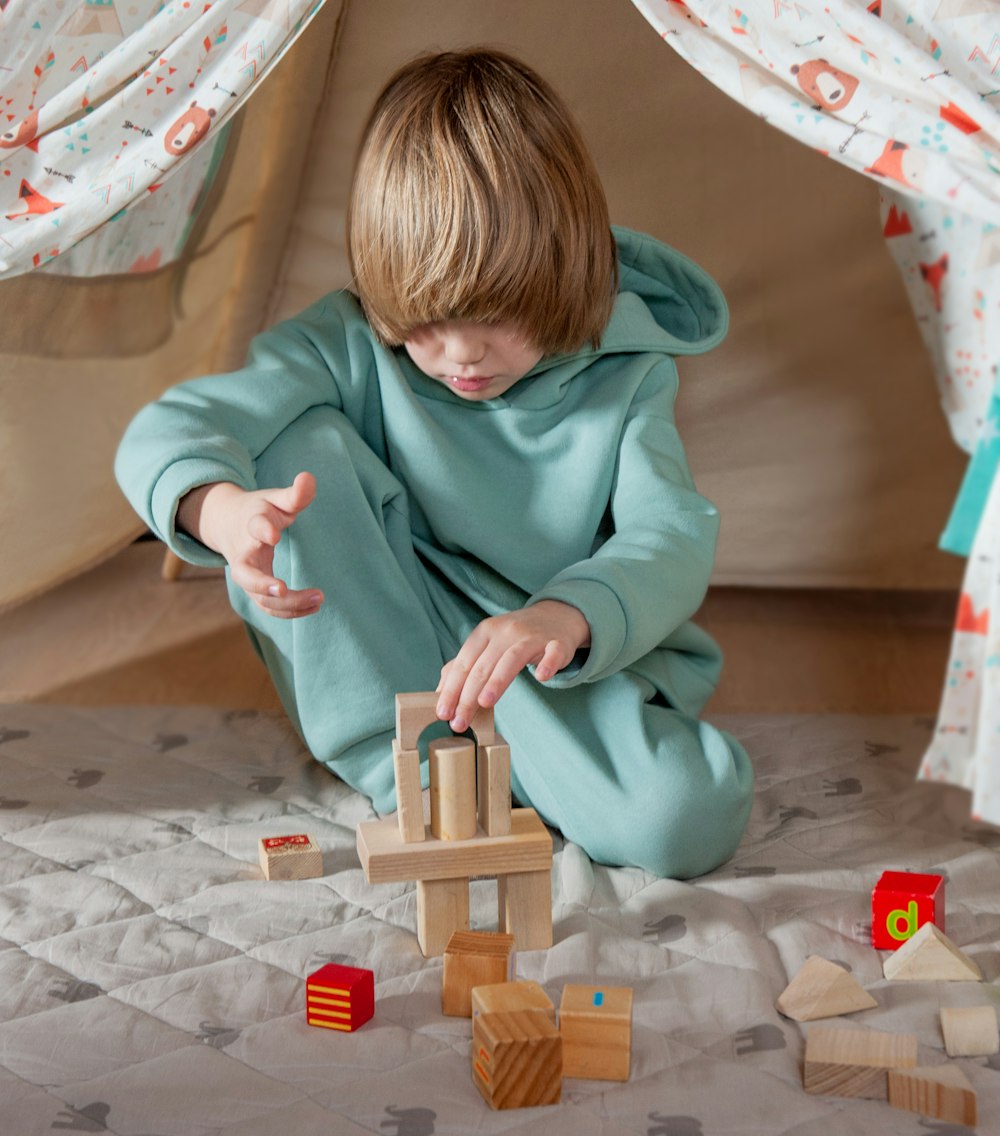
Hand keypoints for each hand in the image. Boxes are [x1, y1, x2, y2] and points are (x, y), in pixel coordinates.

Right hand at [177, 472, 323, 617]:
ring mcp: (246, 575)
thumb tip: (309, 477)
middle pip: (246, 575)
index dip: (263, 529)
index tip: (275, 534)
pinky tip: (313, 607)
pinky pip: (268, 607)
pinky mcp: (254, 589)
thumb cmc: (259, 510)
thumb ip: (294, 493)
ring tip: (319, 598)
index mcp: (249, 525)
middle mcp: (243, 554)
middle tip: (283, 588)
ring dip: (288, 603)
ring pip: (260, 598)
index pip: (253, 527)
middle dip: (262, 584)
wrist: (227, 523)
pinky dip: (289, 611)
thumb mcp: (275, 498)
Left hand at [435, 600, 589, 731]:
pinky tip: (541, 677)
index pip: (463, 663)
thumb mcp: (487, 645)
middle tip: (459, 722)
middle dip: (468, 697)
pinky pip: (552, 653)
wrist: (556, 617)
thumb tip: (440, 693)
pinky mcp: (557, 643)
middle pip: (483, 666)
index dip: (451, 689)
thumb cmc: (515, 637)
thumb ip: (465, 666)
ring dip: (497, 681)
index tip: (442, 714)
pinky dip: (547, 664)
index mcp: (485, 632)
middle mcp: (505, 631)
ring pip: (511, 659)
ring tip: (485, 703)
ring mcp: (531, 636)